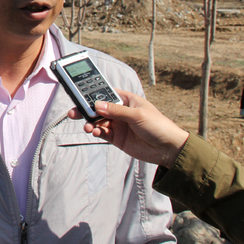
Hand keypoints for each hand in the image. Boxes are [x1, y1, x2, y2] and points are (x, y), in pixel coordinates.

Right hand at [68, 89, 188, 167]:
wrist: (168, 149)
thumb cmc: (159, 126)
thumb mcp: (138, 115)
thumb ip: (117, 110)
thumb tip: (98, 105)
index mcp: (127, 100)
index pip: (106, 94)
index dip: (93, 94)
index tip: (80, 96)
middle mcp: (120, 111)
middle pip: (99, 108)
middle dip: (86, 110)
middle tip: (75, 112)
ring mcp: (118, 125)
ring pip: (98, 121)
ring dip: (90, 123)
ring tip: (87, 127)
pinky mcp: (117, 138)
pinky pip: (102, 133)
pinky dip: (96, 132)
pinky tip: (94, 132)